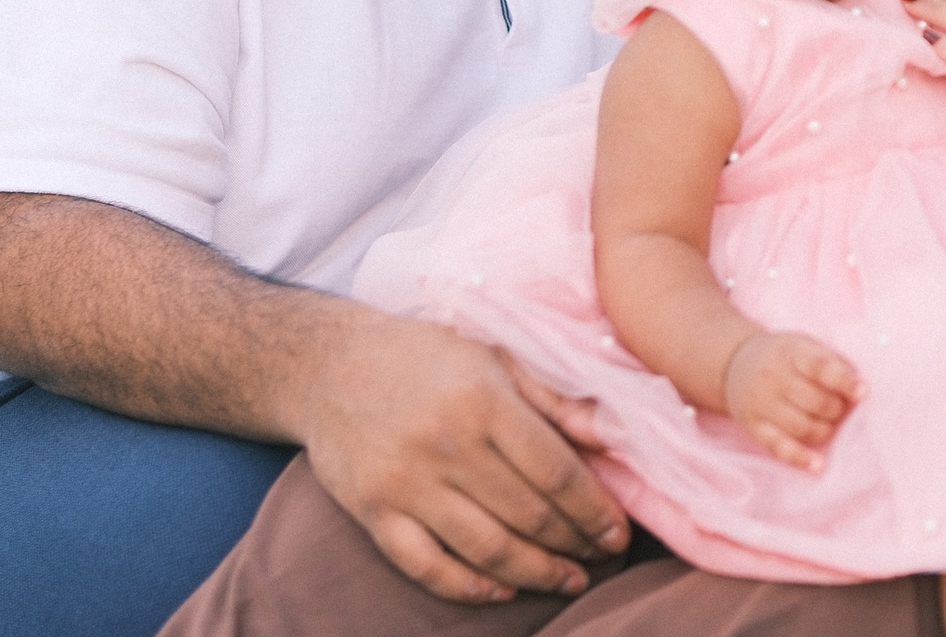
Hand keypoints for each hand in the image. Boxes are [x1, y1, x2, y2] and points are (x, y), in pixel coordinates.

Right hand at [292, 309, 628, 602]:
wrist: (327, 364)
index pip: (555, 471)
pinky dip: (467, 587)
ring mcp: (406, 484)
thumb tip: (609, 435)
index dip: (594, 509)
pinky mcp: (373, 512)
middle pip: (527, 515)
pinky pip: (426, 565)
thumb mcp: (492, 354)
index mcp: (483, 400)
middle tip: (602, 556)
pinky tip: (500, 591)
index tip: (619, 530)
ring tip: (568, 580)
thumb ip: (552, 396)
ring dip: (534, 573)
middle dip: (573, 543)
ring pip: (485, 549)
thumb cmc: (424, 356)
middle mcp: (445, 445)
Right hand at [723, 331, 861, 471]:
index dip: (844, 381)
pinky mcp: (754, 428)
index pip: (820, 368)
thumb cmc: (784, 357)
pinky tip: (818, 465)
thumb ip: (831, 363)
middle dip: (837, 409)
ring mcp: (761, 404)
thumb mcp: (804, 345)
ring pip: (802, 427)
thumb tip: (860, 390)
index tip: (863, 393)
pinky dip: (800, 458)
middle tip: (841, 408)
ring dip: (825, 430)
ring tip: (829, 424)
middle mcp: (772, 377)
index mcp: (790, 352)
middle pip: (816, 402)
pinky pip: (779, 447)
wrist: (736, 364)